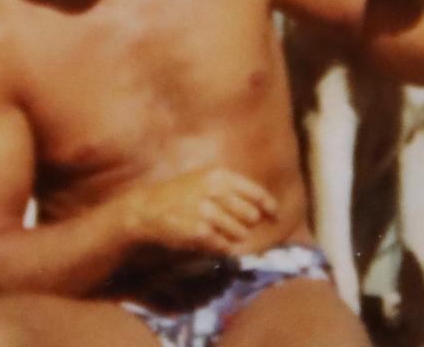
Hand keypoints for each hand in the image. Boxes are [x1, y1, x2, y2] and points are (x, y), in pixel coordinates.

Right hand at [119, 167, 278, 253]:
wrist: (148, 209)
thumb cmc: (181, 194)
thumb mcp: (205, 178)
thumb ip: (233, 189)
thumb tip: (264, 208)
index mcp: (220, 176)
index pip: (257, 194)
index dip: (270, 207)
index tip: (275, 216)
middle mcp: (215, 191)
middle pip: (252, 216)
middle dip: (247, 224)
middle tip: (232, 224)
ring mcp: (207, 212)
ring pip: (240, 234)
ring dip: (233, 237)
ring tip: (217, 231)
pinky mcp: (199, 232)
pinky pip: (224, 246)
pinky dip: (221, 247)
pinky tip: (209, 239)